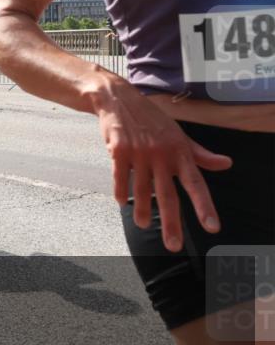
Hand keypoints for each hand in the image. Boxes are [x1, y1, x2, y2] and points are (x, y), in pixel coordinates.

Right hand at [94, 86, 228, 251]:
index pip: (195, 183)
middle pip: (167, 195)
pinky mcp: (118, 151)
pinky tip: (123, 203)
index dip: (204, 206)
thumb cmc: (151, 119)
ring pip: (142, 190)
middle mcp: (161, 154)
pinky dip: (121, 192)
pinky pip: (120, 178)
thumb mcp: (179, 134)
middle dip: (171, 222)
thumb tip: (226, 164)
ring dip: (143, 211)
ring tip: (144, 226)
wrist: (119, 99)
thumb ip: (200, 154)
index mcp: (179, 151)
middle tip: (173, 245)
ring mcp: (139, 153)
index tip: (212, 227)